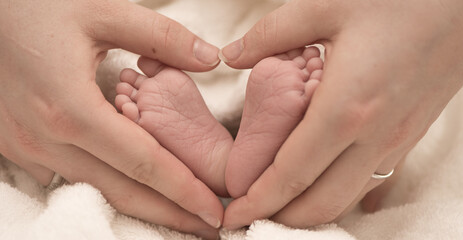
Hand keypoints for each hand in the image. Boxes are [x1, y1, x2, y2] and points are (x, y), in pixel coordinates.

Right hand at [0, 0, 221, 237]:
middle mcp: (45, 138)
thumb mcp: (103, 11)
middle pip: (121, 190)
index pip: (143, 163)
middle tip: (208, 228)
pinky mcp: (16, 145)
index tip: (215, 211)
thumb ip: (162, 37)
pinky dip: (103, 185)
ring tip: (179, 213)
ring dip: (140, 203)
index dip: (184, 190)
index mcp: (71, 108)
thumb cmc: (37, 6)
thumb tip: (210, 58)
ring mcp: (26, 147)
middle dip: (170, 213)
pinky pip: (67, 176)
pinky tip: (130, 186)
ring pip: (94, 188)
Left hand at [220, 0, 462, 228]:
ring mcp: (398, 141)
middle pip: (321, 203)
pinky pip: (371, 180)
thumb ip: (271, 35)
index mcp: (346, 108)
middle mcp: (375, 136)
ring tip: (279, 204)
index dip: (258, 200)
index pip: (291, 175)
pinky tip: (322, 183)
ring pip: (348, 198)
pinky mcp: (411, 135)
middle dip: (281, 218)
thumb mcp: (327, 6)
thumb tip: (232, 54)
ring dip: (310, 210)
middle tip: (249, 215)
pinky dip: (340, 193)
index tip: (233, 213)